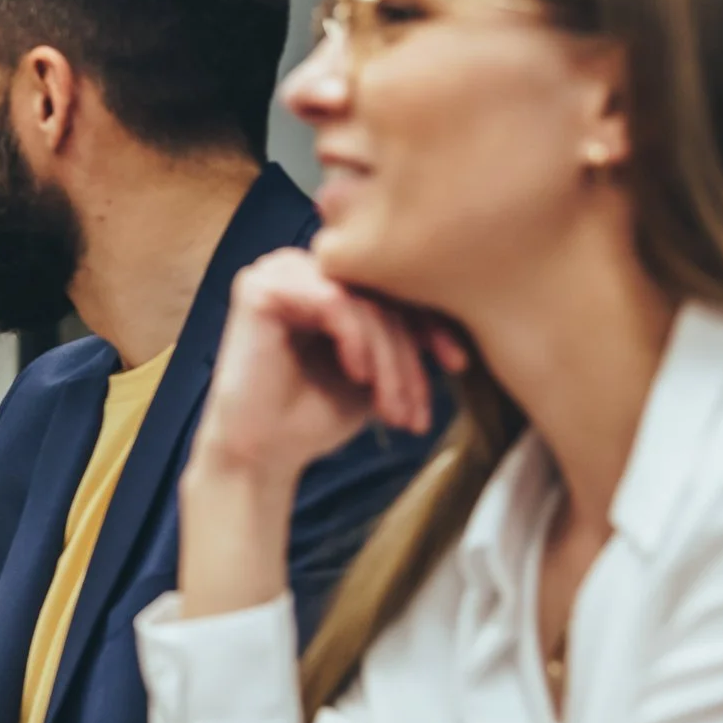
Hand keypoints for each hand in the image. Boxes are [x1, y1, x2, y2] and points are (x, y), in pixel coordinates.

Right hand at [193, 247, 465, 485]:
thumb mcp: (376, 369)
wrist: (262, 455)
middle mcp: (300, 267)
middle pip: (379, 294)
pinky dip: (356, 341)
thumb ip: (404, 336)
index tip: (458, 366)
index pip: (391, 287)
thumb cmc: (313, 416)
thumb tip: (463, 318)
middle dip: (407, 355)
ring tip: (390, 406)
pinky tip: (357, 376)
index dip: (431, 325)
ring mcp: (277, 272)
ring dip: (386, 357)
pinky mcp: (259, 289)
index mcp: (325, 280)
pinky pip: (333, 302)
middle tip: (415, 408)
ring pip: (362, 301)